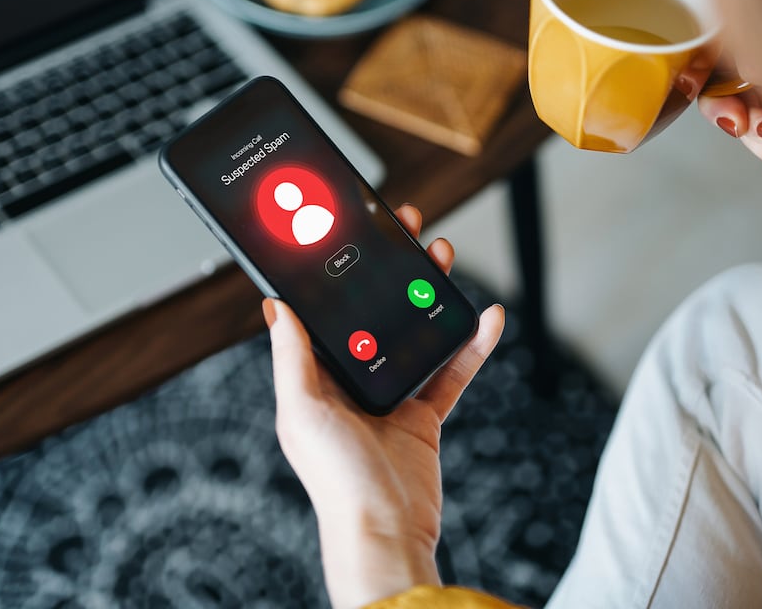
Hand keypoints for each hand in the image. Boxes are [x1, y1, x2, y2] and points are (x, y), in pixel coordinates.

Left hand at [264, 204, 504, 608]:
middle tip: (406, 229)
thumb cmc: (335, 480)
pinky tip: (487, 317)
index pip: (325, 311)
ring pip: (413, 330)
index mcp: (315, 377)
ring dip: (429, 293)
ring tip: (442, 257)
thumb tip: (275, 305)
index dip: (336, 271)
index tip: (348, 231)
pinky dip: (471, 344)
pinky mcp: (424, 415)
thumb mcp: (302, 411)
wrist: (385, 531)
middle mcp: (351, 381)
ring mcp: (390, 395)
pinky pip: (451, 370)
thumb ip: (293, 357)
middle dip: (390, 269)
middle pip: (373, 311)